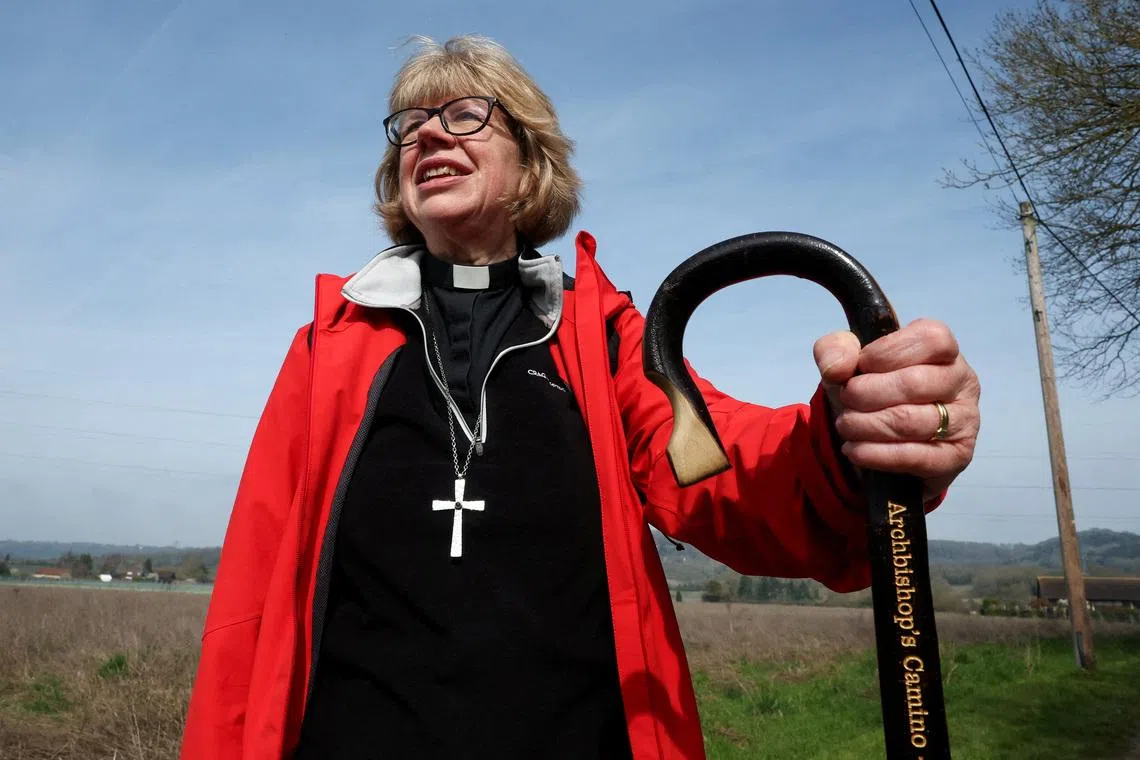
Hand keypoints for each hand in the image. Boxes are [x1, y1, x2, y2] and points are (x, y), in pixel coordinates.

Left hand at [813, 318, 980, 501]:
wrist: (876, 437)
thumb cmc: (871, 388)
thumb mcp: (846, 360)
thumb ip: (835, 349)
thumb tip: (837, 368)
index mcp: (943, 350)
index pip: (930, 338)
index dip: (886, 352)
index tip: (860, 365)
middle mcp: (961, 381)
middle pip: (915, 383)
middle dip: (866, 393)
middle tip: (847, 400)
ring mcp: (964, 420)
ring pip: (911, 421)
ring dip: (865, 425)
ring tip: (845, 426)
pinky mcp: (955, 455)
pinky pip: (915, 456)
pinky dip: (876, 454)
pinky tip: (855, 450)